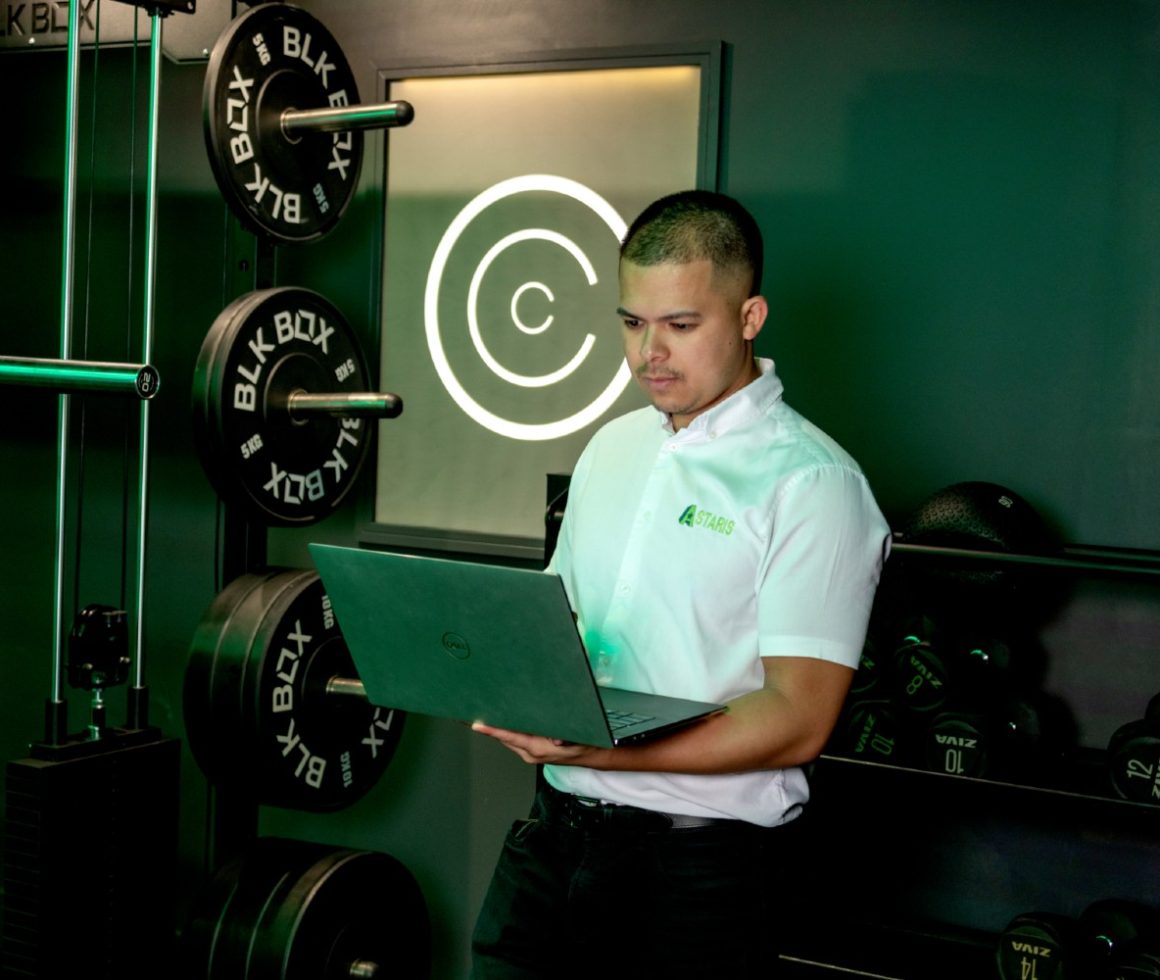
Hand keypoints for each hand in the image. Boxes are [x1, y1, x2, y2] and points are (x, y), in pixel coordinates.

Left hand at [471, 722, 603, 766]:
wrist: (592, 756)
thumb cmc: (584, 744)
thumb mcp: (576, 738)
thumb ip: (566, 738)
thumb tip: (557, 739)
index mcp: (536, 748)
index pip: (509, 736)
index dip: (492, 730)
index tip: (477, 724)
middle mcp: (529, 752)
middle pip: (503, 737)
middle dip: (490, 726)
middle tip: (473, 711)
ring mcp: (529, 752)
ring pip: (508, 738)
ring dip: (497, 728)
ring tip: (482, 714)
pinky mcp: (532, 750)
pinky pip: (514, 739)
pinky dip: (506, 730)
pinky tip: (502, 719)